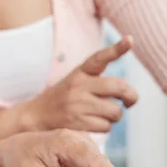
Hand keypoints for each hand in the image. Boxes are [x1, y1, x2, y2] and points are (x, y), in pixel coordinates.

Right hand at [18, 36, 138, 132]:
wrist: (35, 116)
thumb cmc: (63, 99)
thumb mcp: (75, 81)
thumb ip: (99, 82)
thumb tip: (129, 96)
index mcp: (79, 72)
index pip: (100, 58)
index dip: (117, 48)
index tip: (130, 40)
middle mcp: (79, 85)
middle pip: (119, 87)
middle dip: (131, 96)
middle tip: (130, 102)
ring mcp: (77, 104)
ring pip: (115, 110)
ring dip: (115, 116)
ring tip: (103, 115)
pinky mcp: (77, 122)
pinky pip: (106, 126)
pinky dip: (105, 127)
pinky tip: (94, 124)